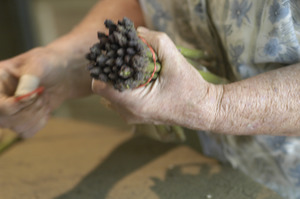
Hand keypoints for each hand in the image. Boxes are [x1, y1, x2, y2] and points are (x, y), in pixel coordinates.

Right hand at [0, 47, 90, 137]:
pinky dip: (39, 122)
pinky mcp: (19, 120)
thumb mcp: (38, 64)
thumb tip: (20, 97)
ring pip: (17, 127)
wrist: (61, 72)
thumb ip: (29, 79)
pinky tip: (44, 108)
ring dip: (37, 114)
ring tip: (43, 98)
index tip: (34, 96)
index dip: (15, 105)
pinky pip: (27, 132)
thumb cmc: (47, 63)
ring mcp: (7, 111)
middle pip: (4, 120)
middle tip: (42, 94)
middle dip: (30, 109)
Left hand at [92, 27, 219, 130]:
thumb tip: (138, 32)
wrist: (203, 110)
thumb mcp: (176, 60)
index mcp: (135, 103)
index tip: (114, 56)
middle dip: (113, 71)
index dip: (103, 68)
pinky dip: (125, 87)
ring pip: (112, 94)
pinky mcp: (136, 115)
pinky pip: (120, 99)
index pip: (100, 86)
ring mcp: (131, 117)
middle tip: (125, 58)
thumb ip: (156, 41)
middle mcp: (129, 113)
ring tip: (135, 69)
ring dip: (119, 79)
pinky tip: (140, 79)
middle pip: (106, 88)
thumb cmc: (191, 89)